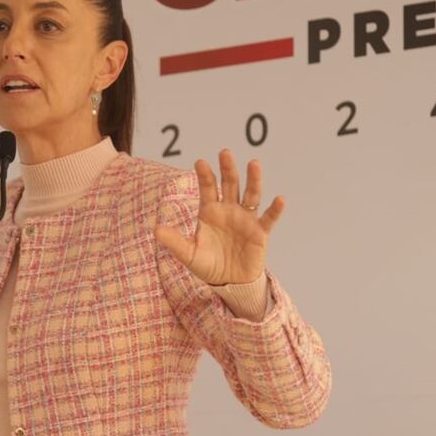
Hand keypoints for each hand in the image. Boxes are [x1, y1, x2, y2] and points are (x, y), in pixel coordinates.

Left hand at [154, 149, 284, 284]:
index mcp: (209, 211)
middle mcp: (228, 210)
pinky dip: (275, 210)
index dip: (205, 176)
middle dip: (227, 169)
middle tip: (225, 153)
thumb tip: (155, 229)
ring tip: (254, 164)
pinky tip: (279, 199)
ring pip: (250, 195)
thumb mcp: (189, 254)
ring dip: (253, 180)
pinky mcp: (260, 232)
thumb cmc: (208, 265)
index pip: (208, 188)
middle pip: (230, 184)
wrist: (229, 282)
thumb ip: (175, 241)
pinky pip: (269, 218)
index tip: (200, 162)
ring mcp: (246, 219)